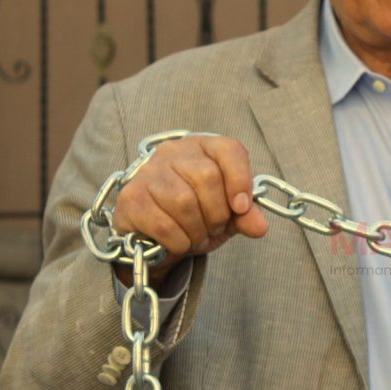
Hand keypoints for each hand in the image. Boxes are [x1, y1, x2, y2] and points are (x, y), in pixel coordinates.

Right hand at [111, 135, 267, 286]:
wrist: (153, 236)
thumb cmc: (195, 215)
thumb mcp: (226, 214)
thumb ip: (245, 215)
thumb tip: (260, 226)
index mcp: (202, 146)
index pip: (229, 150)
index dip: (240, 180)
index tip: (242, 208)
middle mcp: (172, 152)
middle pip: (207, 177)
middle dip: (217, 213)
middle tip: (214, 228)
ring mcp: (148, 173)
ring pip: (184, 201)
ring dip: (197, 230)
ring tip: (196, 236)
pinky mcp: (131, 199)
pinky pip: (163, 224)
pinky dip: (179, 241)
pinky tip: (179, 242)